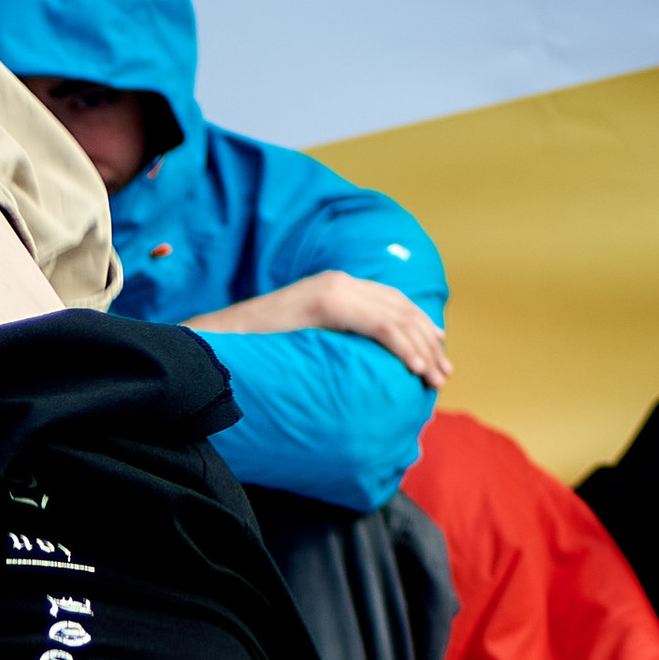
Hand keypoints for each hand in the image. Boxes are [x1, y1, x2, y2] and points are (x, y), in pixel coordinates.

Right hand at [193, 269, 451, 388]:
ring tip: (435, 377)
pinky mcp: (326, 304)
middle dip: (428, 341)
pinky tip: (415, 368)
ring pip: (396, 316)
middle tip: (443, 372)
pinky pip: (378, 325)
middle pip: (399, 307)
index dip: (418, 325)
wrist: (215, 341)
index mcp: (332, 286)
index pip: (390, 301)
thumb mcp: (301, 339)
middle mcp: (337, 282)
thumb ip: (329, 339)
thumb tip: (350, 361)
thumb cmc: (254, 349)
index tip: (435, 351)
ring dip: (422, 349)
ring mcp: (332, 289)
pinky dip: (403, 347)